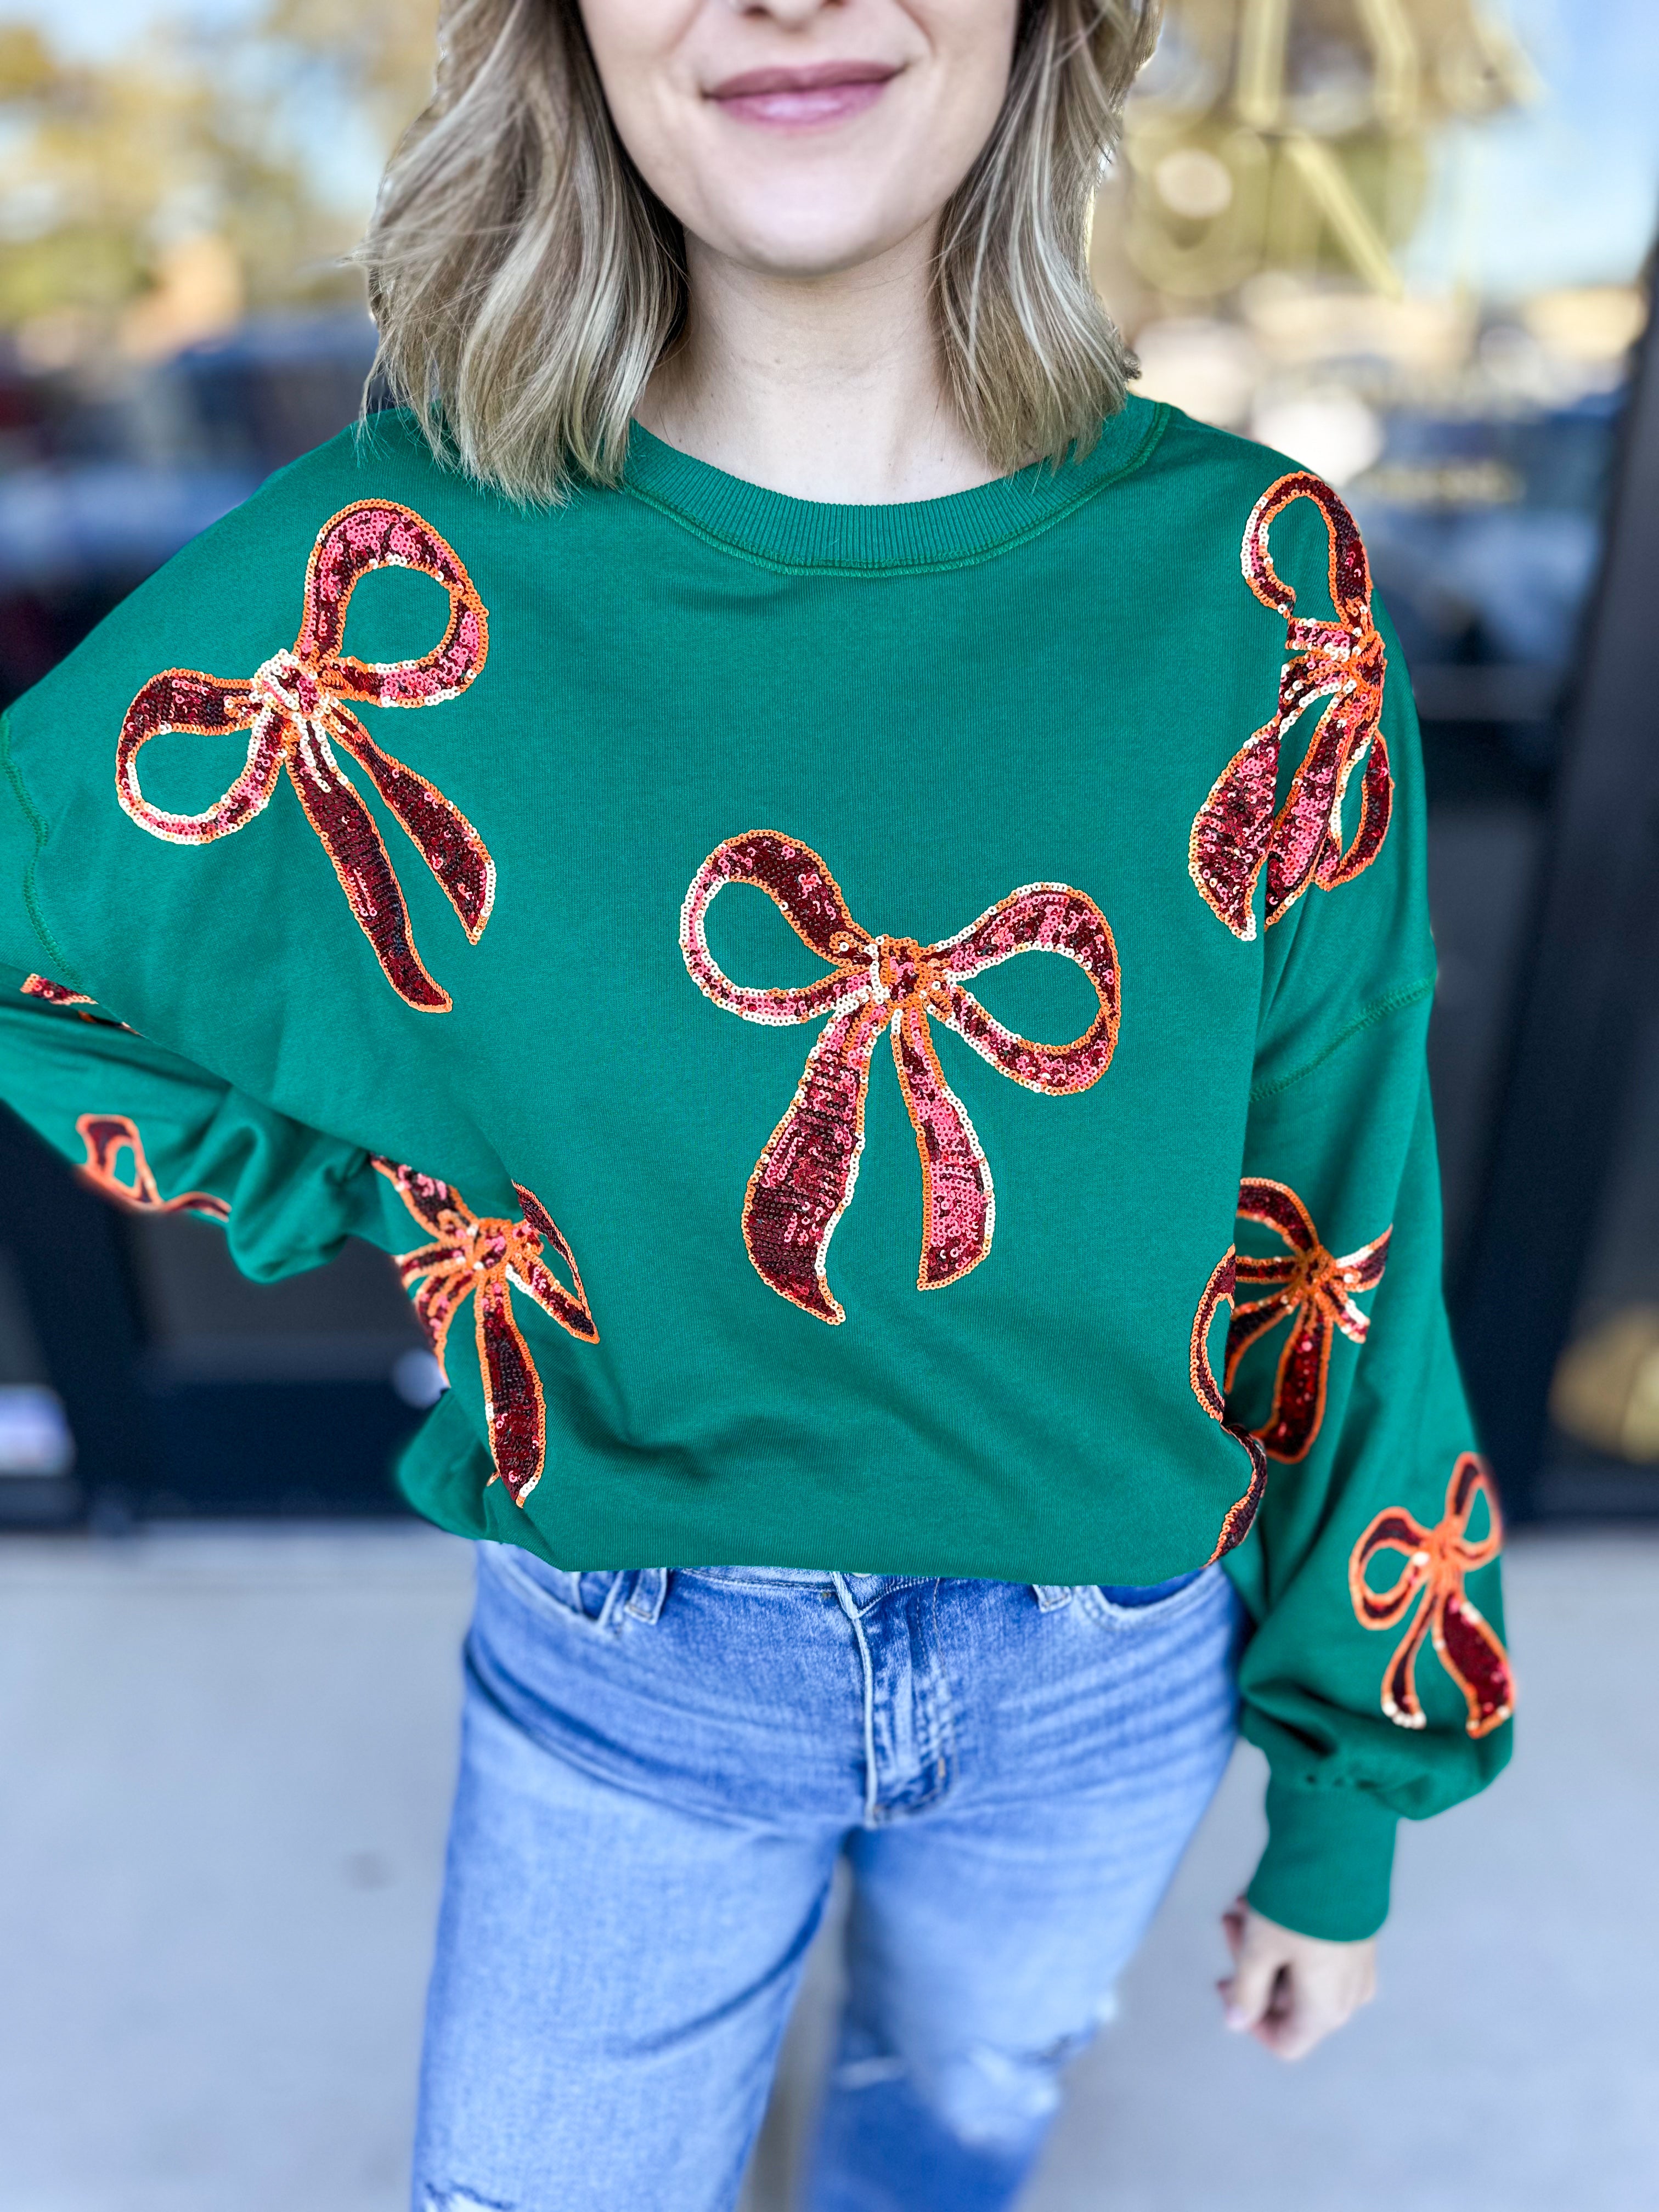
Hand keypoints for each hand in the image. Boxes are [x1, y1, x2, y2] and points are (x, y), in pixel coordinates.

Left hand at [1217, 1896, 1376, 2059]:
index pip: (1286, 2043)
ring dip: (1263, 1941)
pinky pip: (1315, 1949)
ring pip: (1297, 1969)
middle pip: (1287, 2000)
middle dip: (1250, 1964)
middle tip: (1229, 1925)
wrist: (1340, 1855)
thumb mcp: (1259, 1950)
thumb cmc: (1298, 1908)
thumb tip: (1236, 2022)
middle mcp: (1347, 1996)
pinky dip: (1285, 1931)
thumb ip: (1246, 1991)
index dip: (1251, 2022)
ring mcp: (1355, 1968)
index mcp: (1325, 2011)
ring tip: (1242, 1904)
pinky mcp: (1356, 1939)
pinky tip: (1261, 1898)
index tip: (1226, 1986)